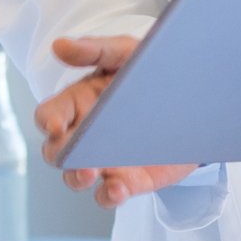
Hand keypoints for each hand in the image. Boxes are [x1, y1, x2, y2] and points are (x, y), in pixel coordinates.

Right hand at [33, 36, 196, 208]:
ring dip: (77, 178)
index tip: (54, 125)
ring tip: (90, 173)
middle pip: (55, 152)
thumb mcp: (125, 53)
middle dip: (60, 155)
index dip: (47, 121)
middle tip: (74, 154)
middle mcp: (85, 134)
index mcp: (79, 102)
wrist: (194, 96)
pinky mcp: (129, 179)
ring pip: (76, 177)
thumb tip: (59, 46)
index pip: (48, 115)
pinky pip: (109, 193)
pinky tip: (116, 188)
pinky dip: (108, 195)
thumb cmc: (150, 71)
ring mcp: (105, 159)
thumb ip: (94, 50)